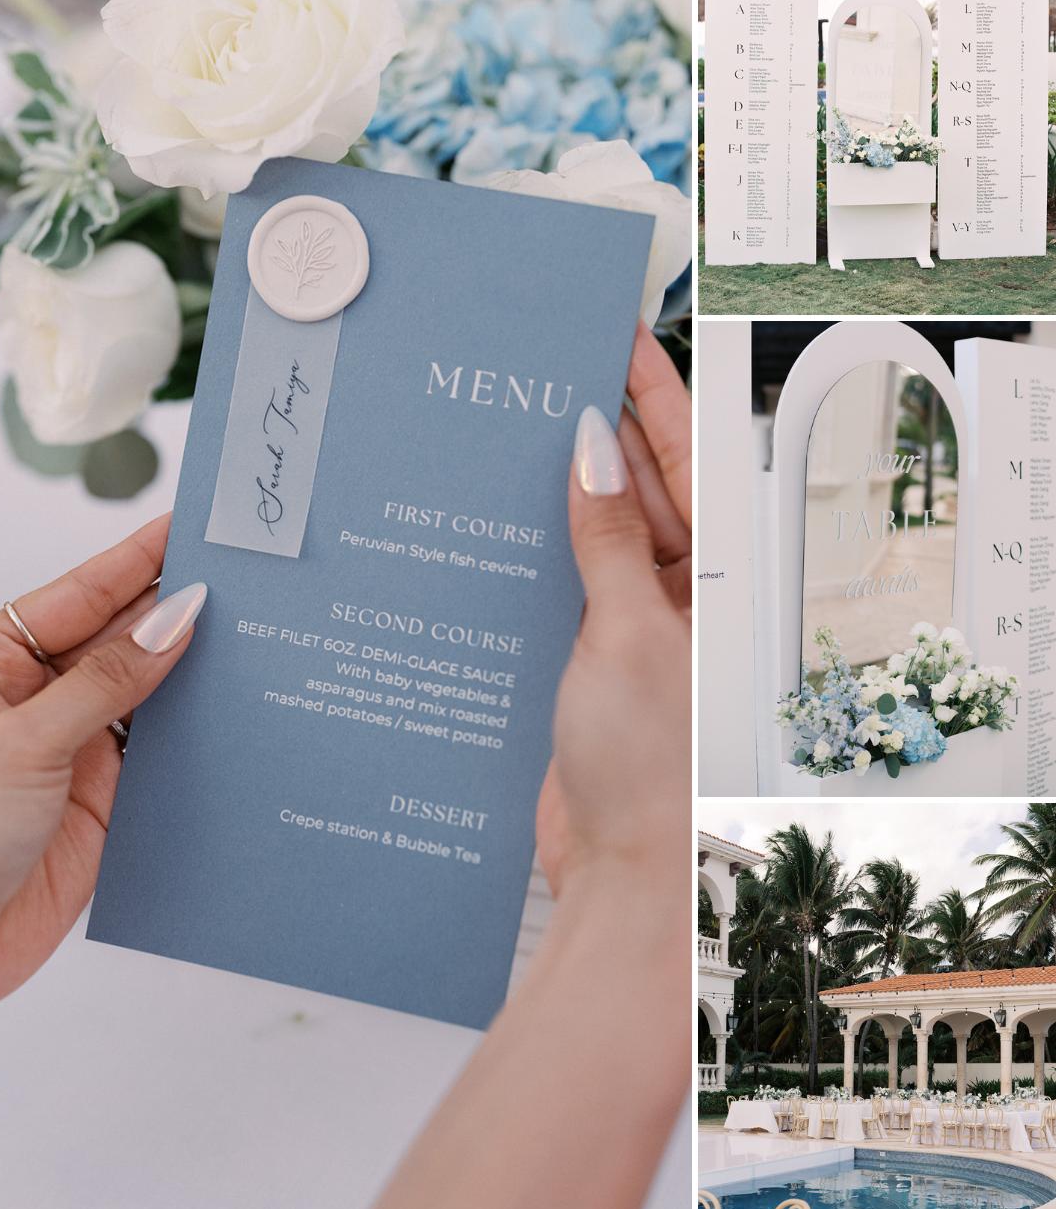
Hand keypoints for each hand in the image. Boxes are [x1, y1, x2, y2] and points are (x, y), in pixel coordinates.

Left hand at [0, 515, 206, 1007]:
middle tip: (252, 581)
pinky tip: (241, 722)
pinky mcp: (108, 809)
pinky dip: (204, 746)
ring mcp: (78, 755)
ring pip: (155, 701)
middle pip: (126, 641)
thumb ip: (106, 684)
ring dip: (201, 679)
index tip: (194, 527)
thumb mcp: (21, 745)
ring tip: (263, 642)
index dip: (140, 559)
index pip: (84, 594)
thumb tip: (172, 621)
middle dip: (183, 611)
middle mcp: (42, 702)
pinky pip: (167, 763)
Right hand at [536, 324, 690, 901]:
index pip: (685, 459)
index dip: (651, 393)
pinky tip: (498, 512)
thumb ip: (605, 540)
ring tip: (511, 424)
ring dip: (559, 486)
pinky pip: (564, 579)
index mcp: (711, 579)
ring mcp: (630, 622)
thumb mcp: (625, 634)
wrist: (620, 872)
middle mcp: (676, 593)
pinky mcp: (587, 654)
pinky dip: (536, 547)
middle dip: (596, 428)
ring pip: (594, 530)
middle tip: (542, 370)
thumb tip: (592, 452)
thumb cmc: (648, 768)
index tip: (613, 336)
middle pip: (639, 485)